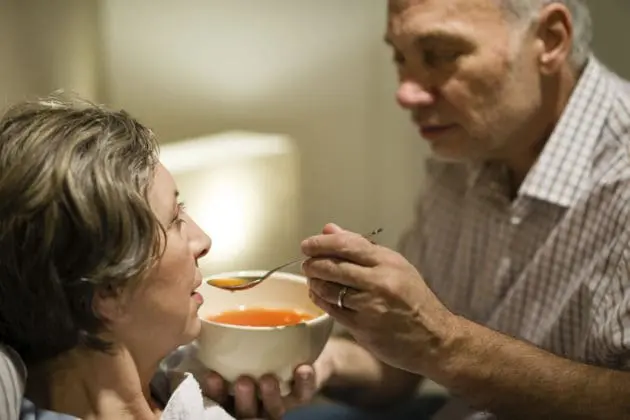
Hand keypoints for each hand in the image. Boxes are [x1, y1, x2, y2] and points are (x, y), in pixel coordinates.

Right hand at [201, 345, 335, 418]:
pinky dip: (304, 383)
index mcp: (238, 394)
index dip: (215, 392)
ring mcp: (281, 402)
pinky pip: (303, 394)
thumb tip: (205, 326)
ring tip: (268, 378)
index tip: (212, 376)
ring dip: (271, 396)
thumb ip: (227, 346)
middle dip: (244, 400)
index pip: (222, 399)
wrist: (302, 349)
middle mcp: (258, 403)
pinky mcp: (302, 395)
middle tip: (243, 381)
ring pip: (274, 409)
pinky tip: (303, 369)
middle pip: (248, 412)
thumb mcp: (243, 346)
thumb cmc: (262, 348)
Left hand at [301, 223, 456, 374]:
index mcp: (388, 262)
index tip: (307, 245)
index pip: (346, 245)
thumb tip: (329, 230)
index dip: (321, 243)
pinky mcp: (363, 327)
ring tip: (312, 279)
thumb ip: (361, 247)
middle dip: (313, 263)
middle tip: (307, 263)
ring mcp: (370, 306)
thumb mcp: (395, 266)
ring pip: (329, 289)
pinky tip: (318, 295)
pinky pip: (332, 310)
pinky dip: (321, 300)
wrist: (434, 339)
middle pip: (333, 267)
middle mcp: (380, 281)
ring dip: (314, 282)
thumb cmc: (414, 300)